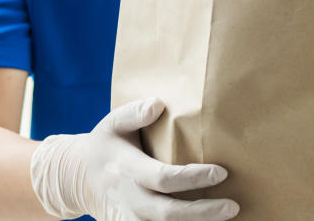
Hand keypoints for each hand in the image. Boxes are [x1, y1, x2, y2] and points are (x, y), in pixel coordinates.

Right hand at [31, 98, 239, 220]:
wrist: (81, 177)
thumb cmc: (107, 145)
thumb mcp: (112, 123)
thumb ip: (133, 113)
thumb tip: (158, 104)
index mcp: (127, 170)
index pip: (163, 178)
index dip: (192, 178)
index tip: (221, 172)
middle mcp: (130, 199)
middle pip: (168, 214)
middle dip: (203, 212)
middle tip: (233, 206)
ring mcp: (130, 218)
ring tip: (227, 217)